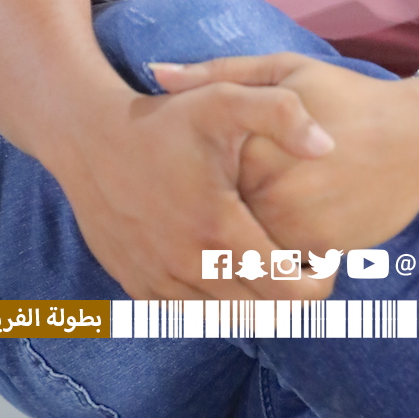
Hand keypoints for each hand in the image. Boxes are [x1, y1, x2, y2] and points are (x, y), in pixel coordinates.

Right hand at [47, 79, 336, 301]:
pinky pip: (190, 313)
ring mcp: (159, 281)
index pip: (286, 289)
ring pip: (226, 318)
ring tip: (274, 264)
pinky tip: (230, 267)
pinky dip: (217, 300)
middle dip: (293, 295)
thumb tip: (328, 147)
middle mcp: (187, 267)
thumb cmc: (163, 118)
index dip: (319, 282)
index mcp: (217, 230)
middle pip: (261, 312)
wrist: (88, 137)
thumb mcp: (225, 99)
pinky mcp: (138, 286)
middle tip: (310, 263)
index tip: (330, 258)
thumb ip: (283, 114)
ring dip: (256, 301)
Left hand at [152, 54, 418, 256]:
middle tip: (224, 194)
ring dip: (238, 238)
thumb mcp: (285, 69)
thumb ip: (219, 73)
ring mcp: (292, 228)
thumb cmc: (347, 98)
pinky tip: (278, 231)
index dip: (192, 170)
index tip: (195, 164)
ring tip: (249, 216)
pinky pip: (277, 264)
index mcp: (249, 147)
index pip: (195, 171)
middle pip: (214, 214)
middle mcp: (266, 194)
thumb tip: (158, 73)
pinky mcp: (318, 252)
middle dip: (209, 211)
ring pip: (243, 246)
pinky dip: (271, 254)